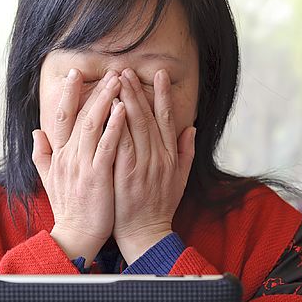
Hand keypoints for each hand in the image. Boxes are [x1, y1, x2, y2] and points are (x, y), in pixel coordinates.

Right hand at [32, 68, 126, 264]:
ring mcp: (81, 165)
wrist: (76, 235)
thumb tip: (36, 132)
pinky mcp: (96, 176)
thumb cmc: (69, 208)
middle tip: (111, 71)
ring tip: (120, 81)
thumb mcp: (49, 179)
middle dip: (95, 90)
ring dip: (106, 100)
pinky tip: (123, 109)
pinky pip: (106, 145)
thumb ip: (41, 155)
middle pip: (80, 114)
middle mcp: (68, 156)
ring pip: (92, 124)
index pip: (61, 116)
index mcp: (59, 155)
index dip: (68, 93)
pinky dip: (114, 125)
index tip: (75, 73)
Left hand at [112, 68, 195, 264]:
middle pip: (147, 116)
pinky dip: (115, 123)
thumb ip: (186, 152)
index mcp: (170, 156)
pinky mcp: (125, 172)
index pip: (167, 118)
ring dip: (125, 99)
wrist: (146, 233)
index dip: (163, 95)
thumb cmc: (160, 207)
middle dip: (137, 90)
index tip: (158, 74)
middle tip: (127, 69)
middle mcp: (158, 156)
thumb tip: (191, 128)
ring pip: (133, 124)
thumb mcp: (180, 179)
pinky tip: (109, 107)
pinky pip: (119, 142)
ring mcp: (141, 164)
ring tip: (116, 79)